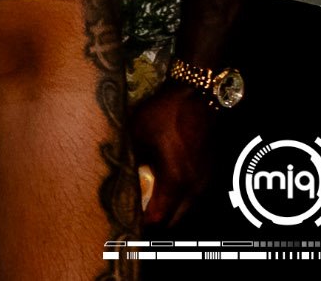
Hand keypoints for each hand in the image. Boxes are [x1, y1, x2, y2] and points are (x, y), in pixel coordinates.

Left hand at [132, 83, 215, 226]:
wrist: (196, 96)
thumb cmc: (163, 114)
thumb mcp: (135, 135)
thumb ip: (126, 161)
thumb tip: (110, 177)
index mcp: (175, 182)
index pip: (158, 220)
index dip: (139, 224)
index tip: (123, 222)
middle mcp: (194, 189)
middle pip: (173, 222)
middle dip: (153, 222)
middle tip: (131, 215)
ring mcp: (205, 183)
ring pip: (185, 212)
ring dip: (167, 212)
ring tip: (144, 202)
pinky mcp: (209, 175)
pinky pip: (192, 199)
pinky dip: (177, 200)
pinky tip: (162, 189)